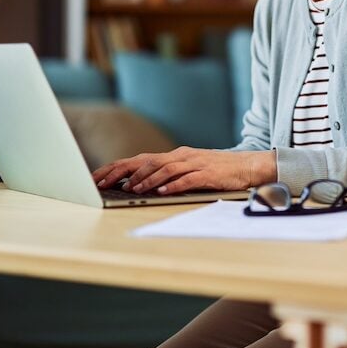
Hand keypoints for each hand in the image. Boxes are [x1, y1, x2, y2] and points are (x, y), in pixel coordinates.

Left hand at [91, 147, 276, 195]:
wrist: (248, 165)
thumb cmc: (218, 170)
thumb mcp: (190, 169)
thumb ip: (168, 174)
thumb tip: (140, 183)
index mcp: (175, 155)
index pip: (139, 159)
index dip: (117, 167)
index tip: (97, 176)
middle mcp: (182, 156)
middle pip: (146, 161)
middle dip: (122, 172)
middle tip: (103, 182)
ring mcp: (195, 163)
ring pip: (165, 169)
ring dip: (146, 179)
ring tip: (132, 188)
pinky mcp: (208, 174)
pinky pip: (187, 179)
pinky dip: (173, 185)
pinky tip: (162, 192)